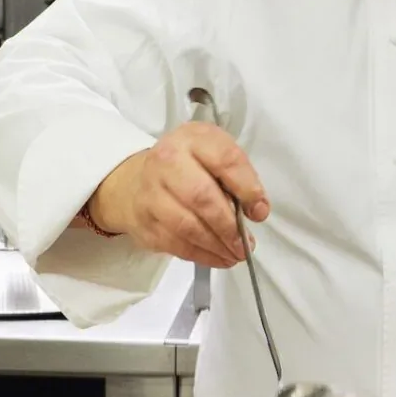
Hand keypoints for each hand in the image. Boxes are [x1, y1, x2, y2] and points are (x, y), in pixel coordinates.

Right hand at [85, 123, 268, 266]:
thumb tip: (257, 210)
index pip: (225, 160)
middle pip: (202, 197)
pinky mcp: (144, 221)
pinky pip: (176, 244)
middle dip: (229, 225)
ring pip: (187, 226)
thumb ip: (240, 176)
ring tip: (236, 254)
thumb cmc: (187, 166)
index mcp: (193, 139)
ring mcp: (151, 192)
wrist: (136, 179)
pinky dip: (202, 255)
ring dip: (217, 245)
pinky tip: (219, 258)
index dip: (247, 188)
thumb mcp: (214, 154)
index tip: (259, 210)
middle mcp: (167, 161)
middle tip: (246, 243)